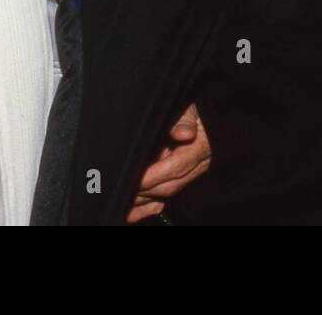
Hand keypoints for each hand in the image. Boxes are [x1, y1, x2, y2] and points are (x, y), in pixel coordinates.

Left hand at [126, 104, 211, 223]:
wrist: (200, 114)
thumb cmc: (190, 107)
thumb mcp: (188, 107)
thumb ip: (184, 119)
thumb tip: (184, 133)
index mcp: (198, 149)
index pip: (176, 167)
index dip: (155, 176)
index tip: (136, 180)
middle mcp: (196, 166)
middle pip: (170, 185)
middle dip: (146, 191)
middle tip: (121, 191)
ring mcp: (188, 175)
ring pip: (165, 194)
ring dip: (144, 201)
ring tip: (122, 204)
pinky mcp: (179, 180)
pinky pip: (165, 199)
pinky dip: (148, 208)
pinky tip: (131, 214)